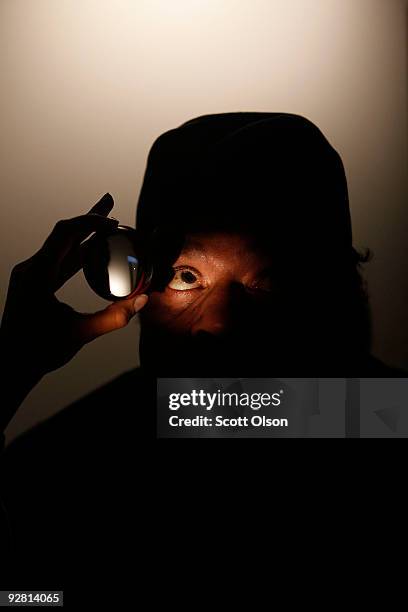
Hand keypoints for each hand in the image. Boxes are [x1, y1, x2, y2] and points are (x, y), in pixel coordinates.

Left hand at [0, 194, 147, 420]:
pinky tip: (93, 249)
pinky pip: (59, 259)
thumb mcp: (80, 334)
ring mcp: (32, 275)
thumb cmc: (39, 351)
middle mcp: (32, 269)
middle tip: (110, 201)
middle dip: (89, 218)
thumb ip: (113, 317)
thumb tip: (143, 300)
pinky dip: (77, 251)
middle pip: (64, 234)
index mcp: (37, 275)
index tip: (113, 223)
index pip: (65, 234)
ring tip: (108, 221)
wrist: (11, 364)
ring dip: (84, 233)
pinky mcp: (35, 282)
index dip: (90, 223)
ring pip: (62, 246)